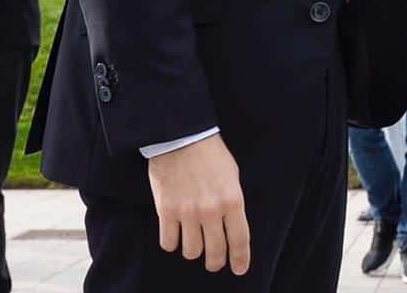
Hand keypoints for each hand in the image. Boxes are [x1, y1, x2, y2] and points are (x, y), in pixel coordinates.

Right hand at [146, 135, 250, 274]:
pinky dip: (172, 243)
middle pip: (214, 252)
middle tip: (214, 262)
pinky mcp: (166, 212)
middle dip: (215, 262)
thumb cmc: (211, 155)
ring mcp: (187, 213)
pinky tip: (175, 236)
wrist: (182, 138)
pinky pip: (168, 243)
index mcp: (232, 201)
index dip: (240, 259)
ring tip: (193, 243)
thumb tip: (230, 226)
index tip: (239, 269)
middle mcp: (211, 211)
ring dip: (193, 251)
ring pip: (191, 251)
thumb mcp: (232, 177)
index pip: (239, 239)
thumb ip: (232, 202)